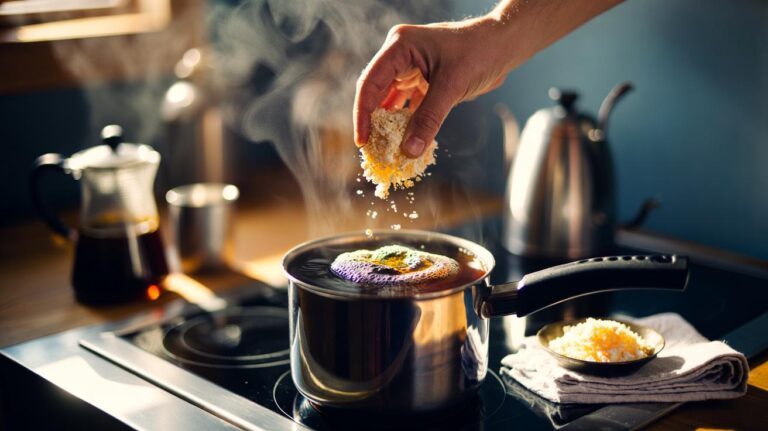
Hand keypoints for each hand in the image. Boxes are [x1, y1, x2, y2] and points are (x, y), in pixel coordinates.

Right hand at [354, 18, 509, 157]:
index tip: (362, 140)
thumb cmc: (480, 53)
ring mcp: (410, 67)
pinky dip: (405, 122)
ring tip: (384, 149)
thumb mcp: (452, 86)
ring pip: (389, 100)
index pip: (370, 82)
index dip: (362, 113)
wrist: (504, 46)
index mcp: (400, 46)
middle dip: (372, 121)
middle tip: (371, 150)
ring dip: (388, 124)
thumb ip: (429, 119)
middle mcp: (400, 55)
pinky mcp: (422, 79)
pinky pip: (407, 104)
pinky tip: (403, 141)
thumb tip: (409, 151)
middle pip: (375, 92)